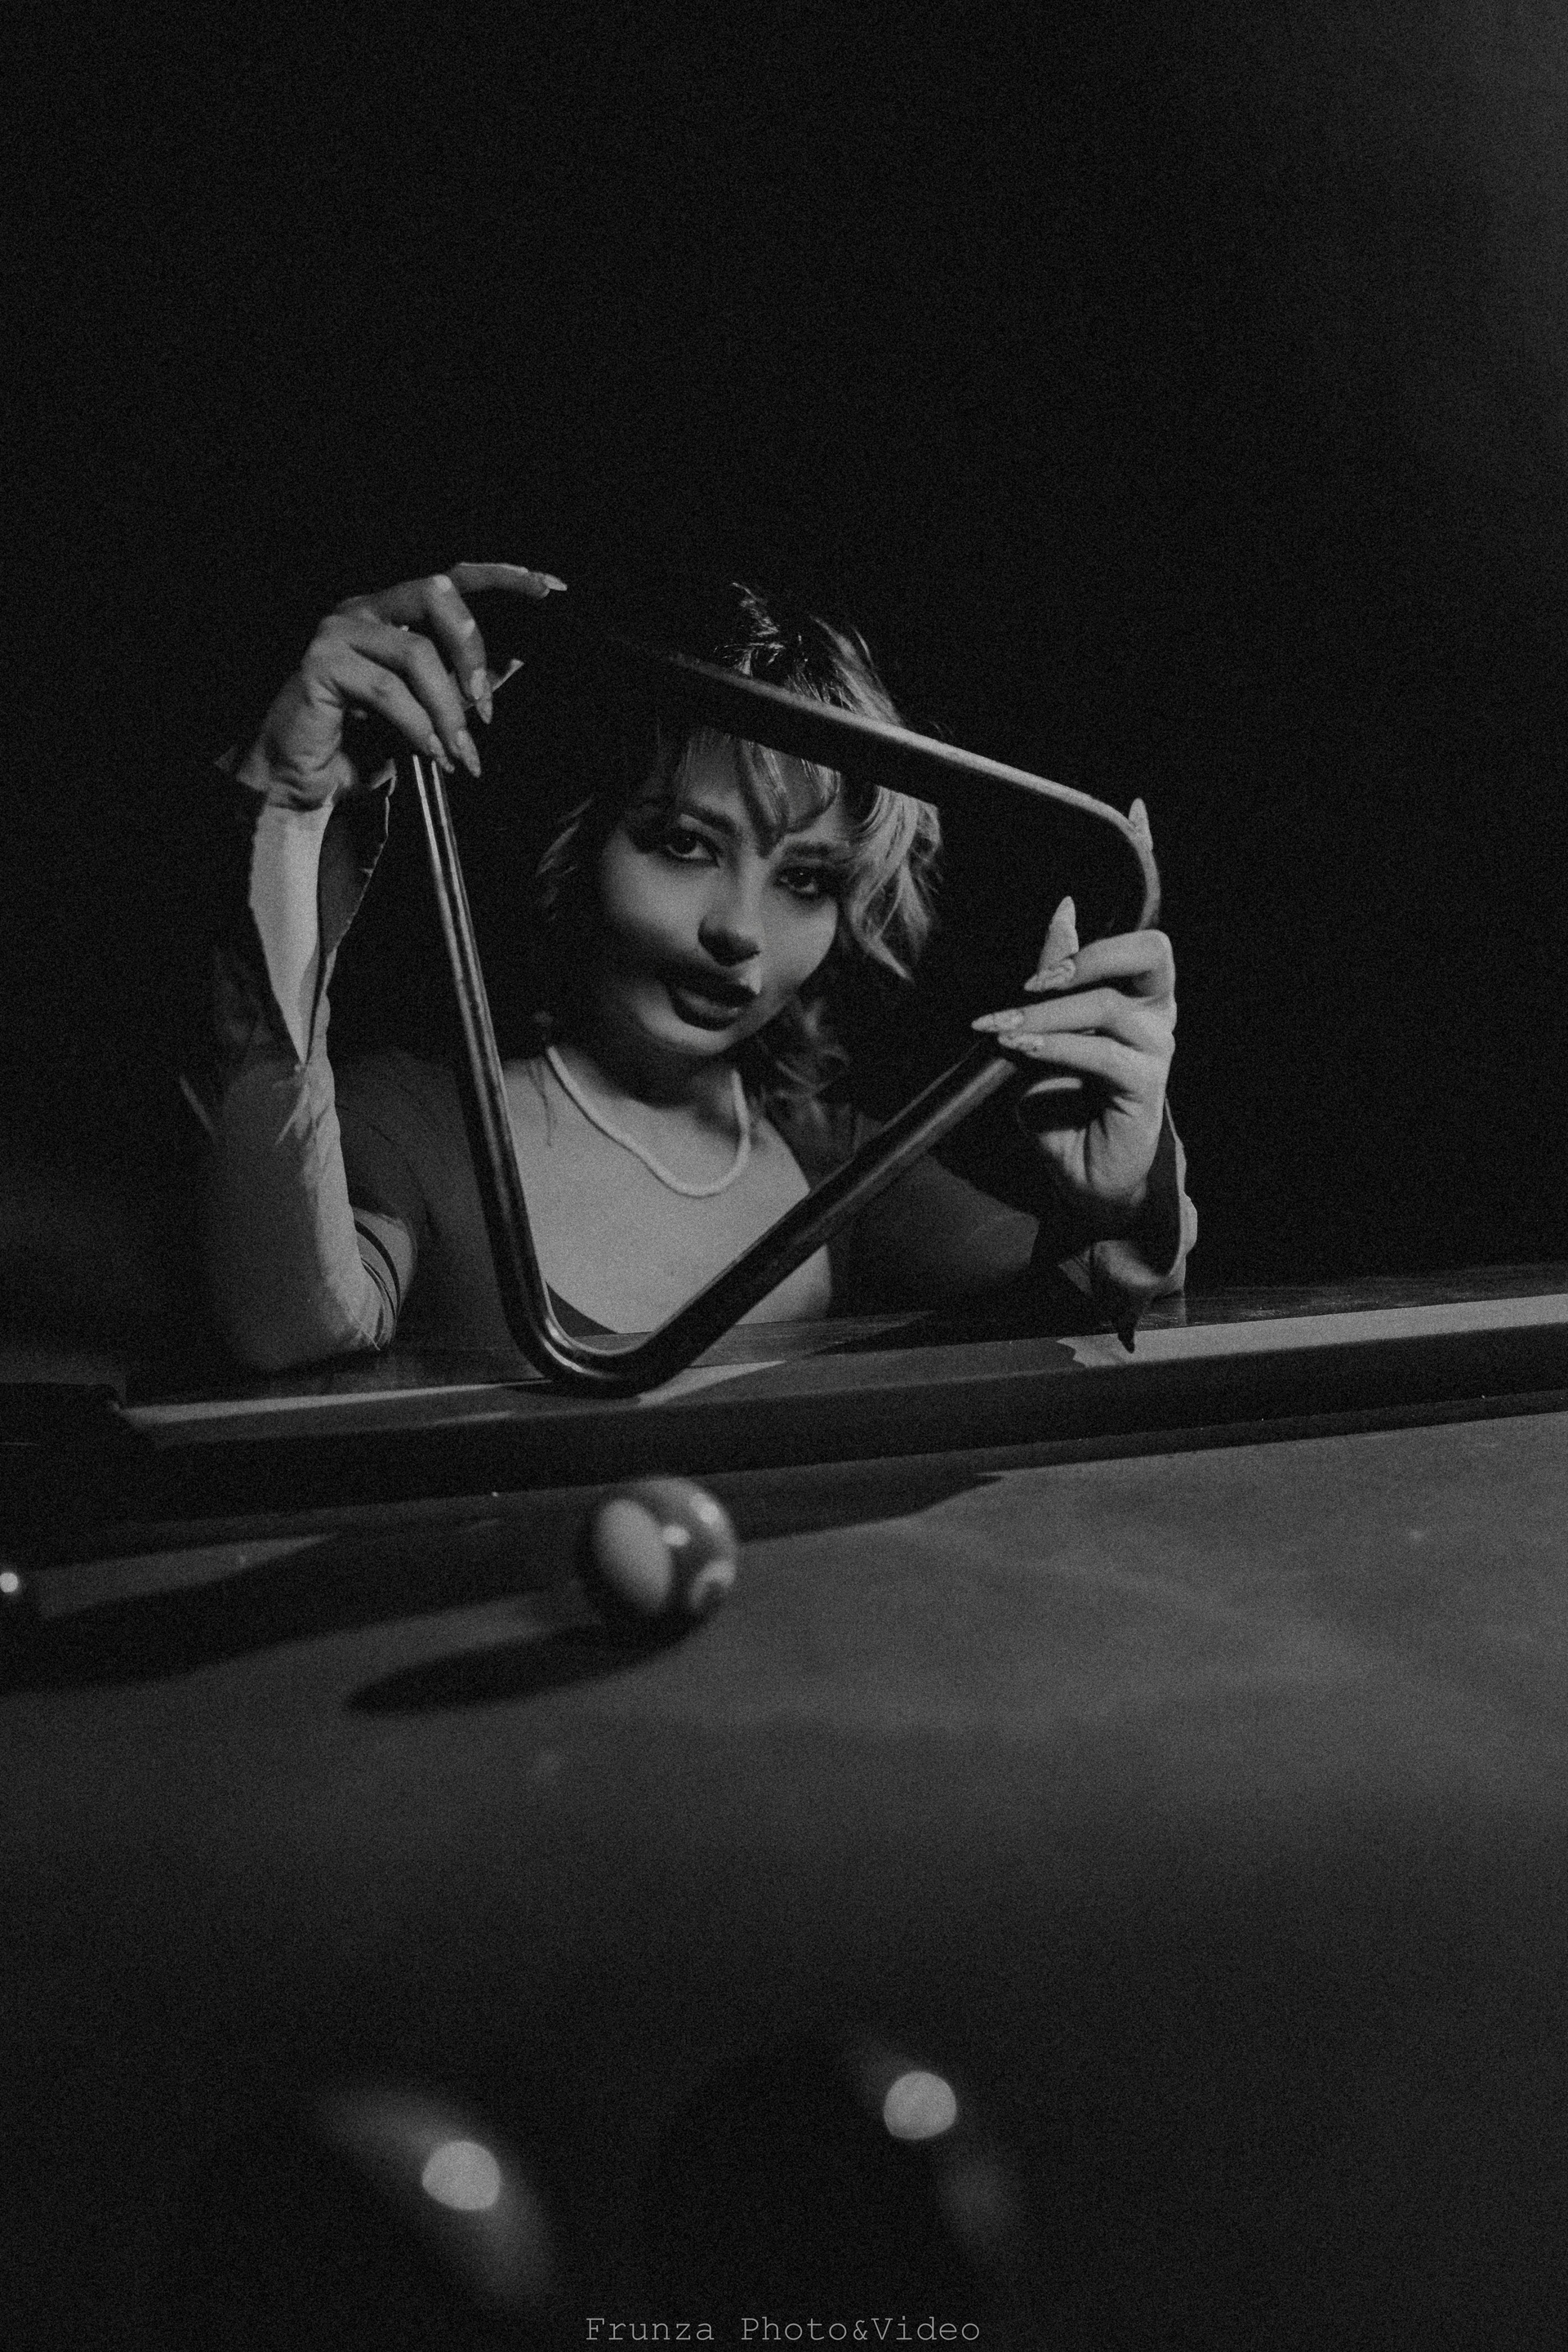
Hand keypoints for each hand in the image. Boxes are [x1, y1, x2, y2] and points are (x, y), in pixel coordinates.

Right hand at [235, 562, 565, 809]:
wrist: (303, 780)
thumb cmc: (363, 744)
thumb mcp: (428, 711)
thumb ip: (463, 683)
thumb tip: (517, 661)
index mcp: (392, 613)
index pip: (452, 579)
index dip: (502, 578)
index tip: (548, 590)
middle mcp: (365, 609)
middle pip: (437, 594)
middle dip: (473, 651)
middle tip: (485, 708)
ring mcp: (339, 631)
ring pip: (417, 654)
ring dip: (448, 711)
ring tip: (458, 752)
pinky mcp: (321, 663)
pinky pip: (387, 690)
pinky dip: (418, 726)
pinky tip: (430, 752)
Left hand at [971, 800, 1174, 1228]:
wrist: (1083, 1177)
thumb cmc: (1065, 1102)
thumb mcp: (1045, 1029)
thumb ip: (1054, 974)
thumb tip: (1062, 908)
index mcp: (1135, 986)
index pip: (1146, 914)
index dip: (1147, 859)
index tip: (1136, 809)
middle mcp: (1157, 1008)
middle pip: (1148, 949)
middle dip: (1090, 955)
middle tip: (1036, 981)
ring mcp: (1157, 1046)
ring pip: (1108, 1005)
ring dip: (1046, 1016)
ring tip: (1002, 1031)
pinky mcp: (1146, 1086)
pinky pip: (1100, 1051)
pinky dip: (1054, 1046)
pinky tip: (1020, 1048)